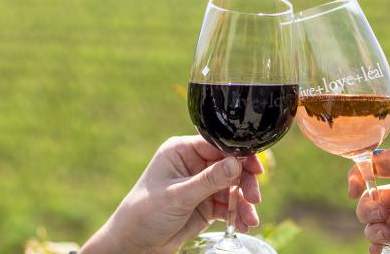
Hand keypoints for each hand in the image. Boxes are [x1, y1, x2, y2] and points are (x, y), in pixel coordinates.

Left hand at [81, 135, 262, 253]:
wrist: (134, 244)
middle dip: (244, 182)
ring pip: (232, 188)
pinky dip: (237, 214)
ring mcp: (201, 185)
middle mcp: (193, 164)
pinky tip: (243, 225)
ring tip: (249, 219)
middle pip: (230, 166)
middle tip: (254, 198)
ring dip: (243, 203)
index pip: (218, 145)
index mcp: (182, 151)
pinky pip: (228, 206)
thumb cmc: (145, 213)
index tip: (256, 168)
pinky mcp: (205, 204)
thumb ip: (209, 180)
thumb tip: (237, 163)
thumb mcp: (178, 195)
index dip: (239, 155)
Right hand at [348, 143, 389, 253]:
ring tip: (385, 237)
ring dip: (374, 229)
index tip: (353, 191)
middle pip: (372, 197)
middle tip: (380, 218)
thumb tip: (380, 151)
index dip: (360, 177)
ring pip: (377, 220)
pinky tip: (378, 251)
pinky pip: (387, 239)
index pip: (376, 168)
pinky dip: (379, 244)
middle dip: (368, 209)